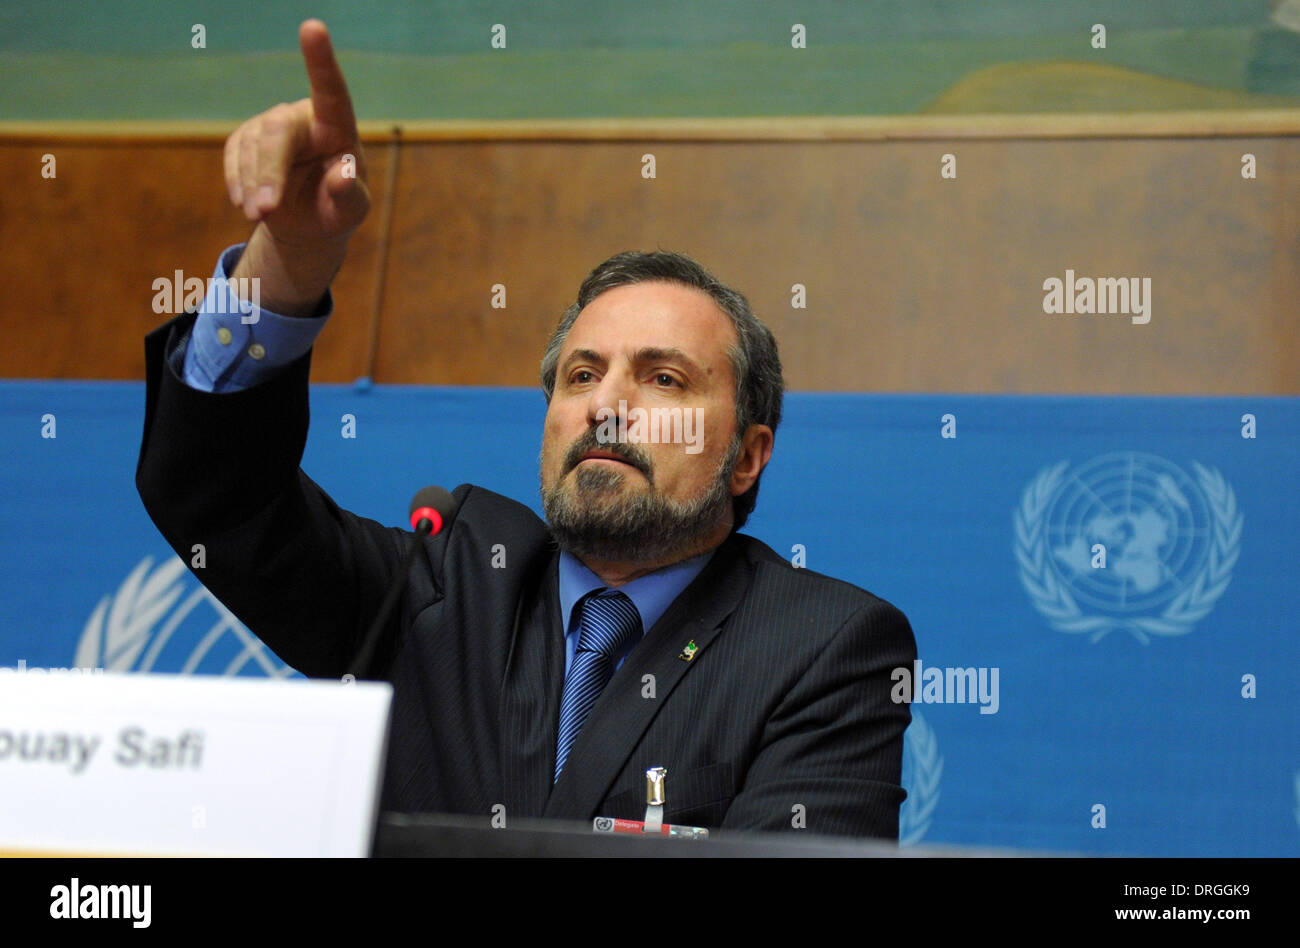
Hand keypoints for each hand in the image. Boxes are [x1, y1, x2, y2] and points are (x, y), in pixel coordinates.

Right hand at [222, 20, 368, 314]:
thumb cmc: (337, 208)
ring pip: (251, 147)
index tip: (313, 27)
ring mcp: (270, 125)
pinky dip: (237, 183)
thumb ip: (349, 194)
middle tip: (266, 211)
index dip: (321, 60)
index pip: (331, 90)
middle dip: (269, 173)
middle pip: (277, 132)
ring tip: (260, 216)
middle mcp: (303, 117)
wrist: (309, 221)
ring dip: (252, 186)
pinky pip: (233, 156)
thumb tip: (345, 173)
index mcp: (338, 126)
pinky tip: (246, 204)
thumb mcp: (350, 210)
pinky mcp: (246, 140)